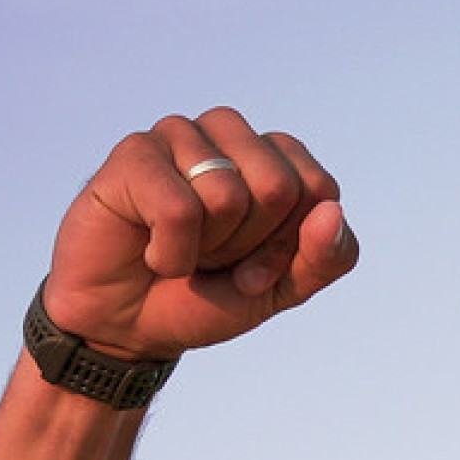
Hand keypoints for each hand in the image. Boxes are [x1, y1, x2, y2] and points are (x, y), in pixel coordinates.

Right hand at [43, 107, 357, 358]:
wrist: (127, 326)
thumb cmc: (205, 296)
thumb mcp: (283, 289)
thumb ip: (326, 258)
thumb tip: (332, 211)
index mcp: (274, 155)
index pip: (318, 188)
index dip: (290, 243)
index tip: (256, 262)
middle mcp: (229, 134)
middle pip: (278, 187)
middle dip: (250, 244)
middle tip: (213, 256)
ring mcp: (180, 135)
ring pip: (228, 195)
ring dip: (207, 248)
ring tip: (181, 249)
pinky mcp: (134, 153)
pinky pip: (179, 210)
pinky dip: (171, 252)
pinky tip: (150, 250)